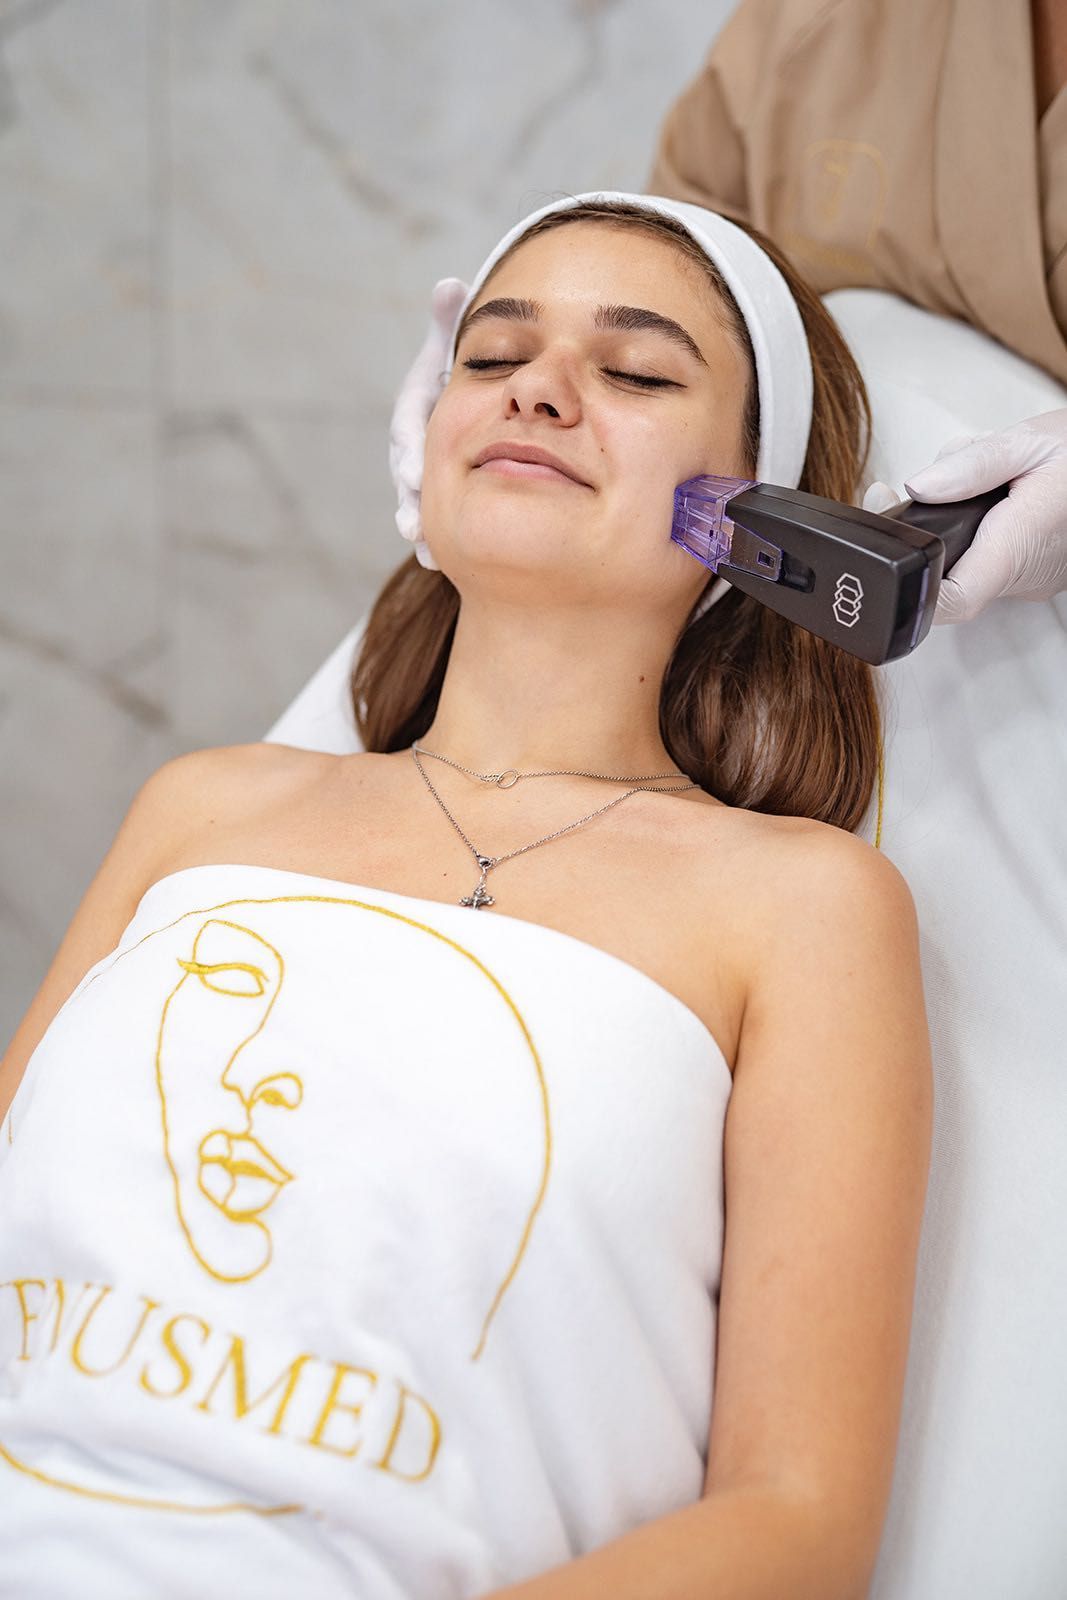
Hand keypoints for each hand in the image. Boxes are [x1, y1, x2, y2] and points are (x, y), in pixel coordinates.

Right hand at [388, 276, 470, 571]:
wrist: (467, 414)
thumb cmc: (460, 378)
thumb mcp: (453, 351)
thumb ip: (449, 324)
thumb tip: (451, 283)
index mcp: (415, 410)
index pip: (406, 427)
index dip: (409, 447)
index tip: (414, 468)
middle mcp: (412, 448)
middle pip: (406, 475)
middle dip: (409, 499)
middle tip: (414, 521)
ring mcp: (421, 480)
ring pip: (414, 506)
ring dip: (419, 531)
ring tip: (427, 553)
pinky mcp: (435, 504)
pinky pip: (432, 527)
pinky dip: (435, 545)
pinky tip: (442, 565)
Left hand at [862, 407, 1066, 624]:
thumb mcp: (1029, 442)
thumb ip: (971, 465)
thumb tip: (919, 486)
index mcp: (1018, 546)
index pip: (954, 601)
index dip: (914, 593)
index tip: (889, 556)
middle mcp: (1022, 575)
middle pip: (945, 573)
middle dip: (919, 531)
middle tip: (891, 492)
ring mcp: (1028, 578)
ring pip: (964, 559)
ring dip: (950, 521)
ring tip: (972, 476)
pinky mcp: (1032, 570)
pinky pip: (986, 556)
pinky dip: (975, 526)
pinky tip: (991, 493)